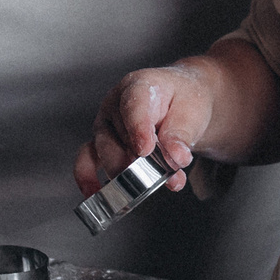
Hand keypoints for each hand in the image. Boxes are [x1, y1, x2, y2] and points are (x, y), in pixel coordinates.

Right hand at [77, 64, 210, 197]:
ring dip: (125, 173)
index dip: (138, 128)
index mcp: (138, 86)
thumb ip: (182, 133)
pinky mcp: (101, 145)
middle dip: (139, 160)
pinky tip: (94, 193)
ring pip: (104, 151)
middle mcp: (115, 104)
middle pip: (119, 134)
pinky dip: (88, 177)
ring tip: (148, 186)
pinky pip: (86, 160)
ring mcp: (106, 125)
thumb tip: (176, 157)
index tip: (146, 150)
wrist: (181, 102)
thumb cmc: (184, 101)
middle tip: (159, 175)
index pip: (134, 105)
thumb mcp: (193, 111)